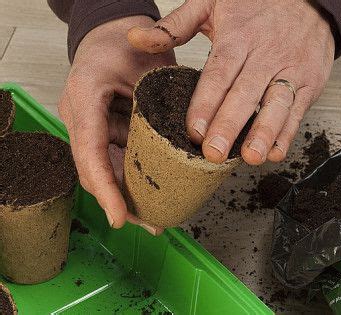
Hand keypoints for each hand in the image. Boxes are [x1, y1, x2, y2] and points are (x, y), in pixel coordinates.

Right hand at [59, 16, 174, 231]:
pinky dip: (131, 178)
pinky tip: (151, 192)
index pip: (90, 152)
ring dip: (127, 195)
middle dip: (119, 202)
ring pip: (105, 169)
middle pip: (95, 170)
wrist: (113, 32)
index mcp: (85, 97)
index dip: (105, 188)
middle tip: (149, 224)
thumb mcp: (148, 65)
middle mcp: (81, 116)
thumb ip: (160, 103)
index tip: (120, 217)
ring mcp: (90, 125)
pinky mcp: (104, 129)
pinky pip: (116, 158)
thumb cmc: (127, 41)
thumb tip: (187, 143)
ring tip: (154, 218)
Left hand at [128, 0, 334, 164]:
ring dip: (264, 133)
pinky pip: (298, 109)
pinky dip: (288, 132)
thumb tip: (136, 38)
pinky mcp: (310, 81)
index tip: (193, 130)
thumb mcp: (211, 3)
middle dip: (229, 126)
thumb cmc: (257, 3)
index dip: (206, 103)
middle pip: (244, 94)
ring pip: (276, 103)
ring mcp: (290, 69)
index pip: (219, 74)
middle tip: (214, 153)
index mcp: (238, 37)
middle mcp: (265, 54)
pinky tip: (276, 152)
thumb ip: (174, 26)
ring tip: (252, 157)